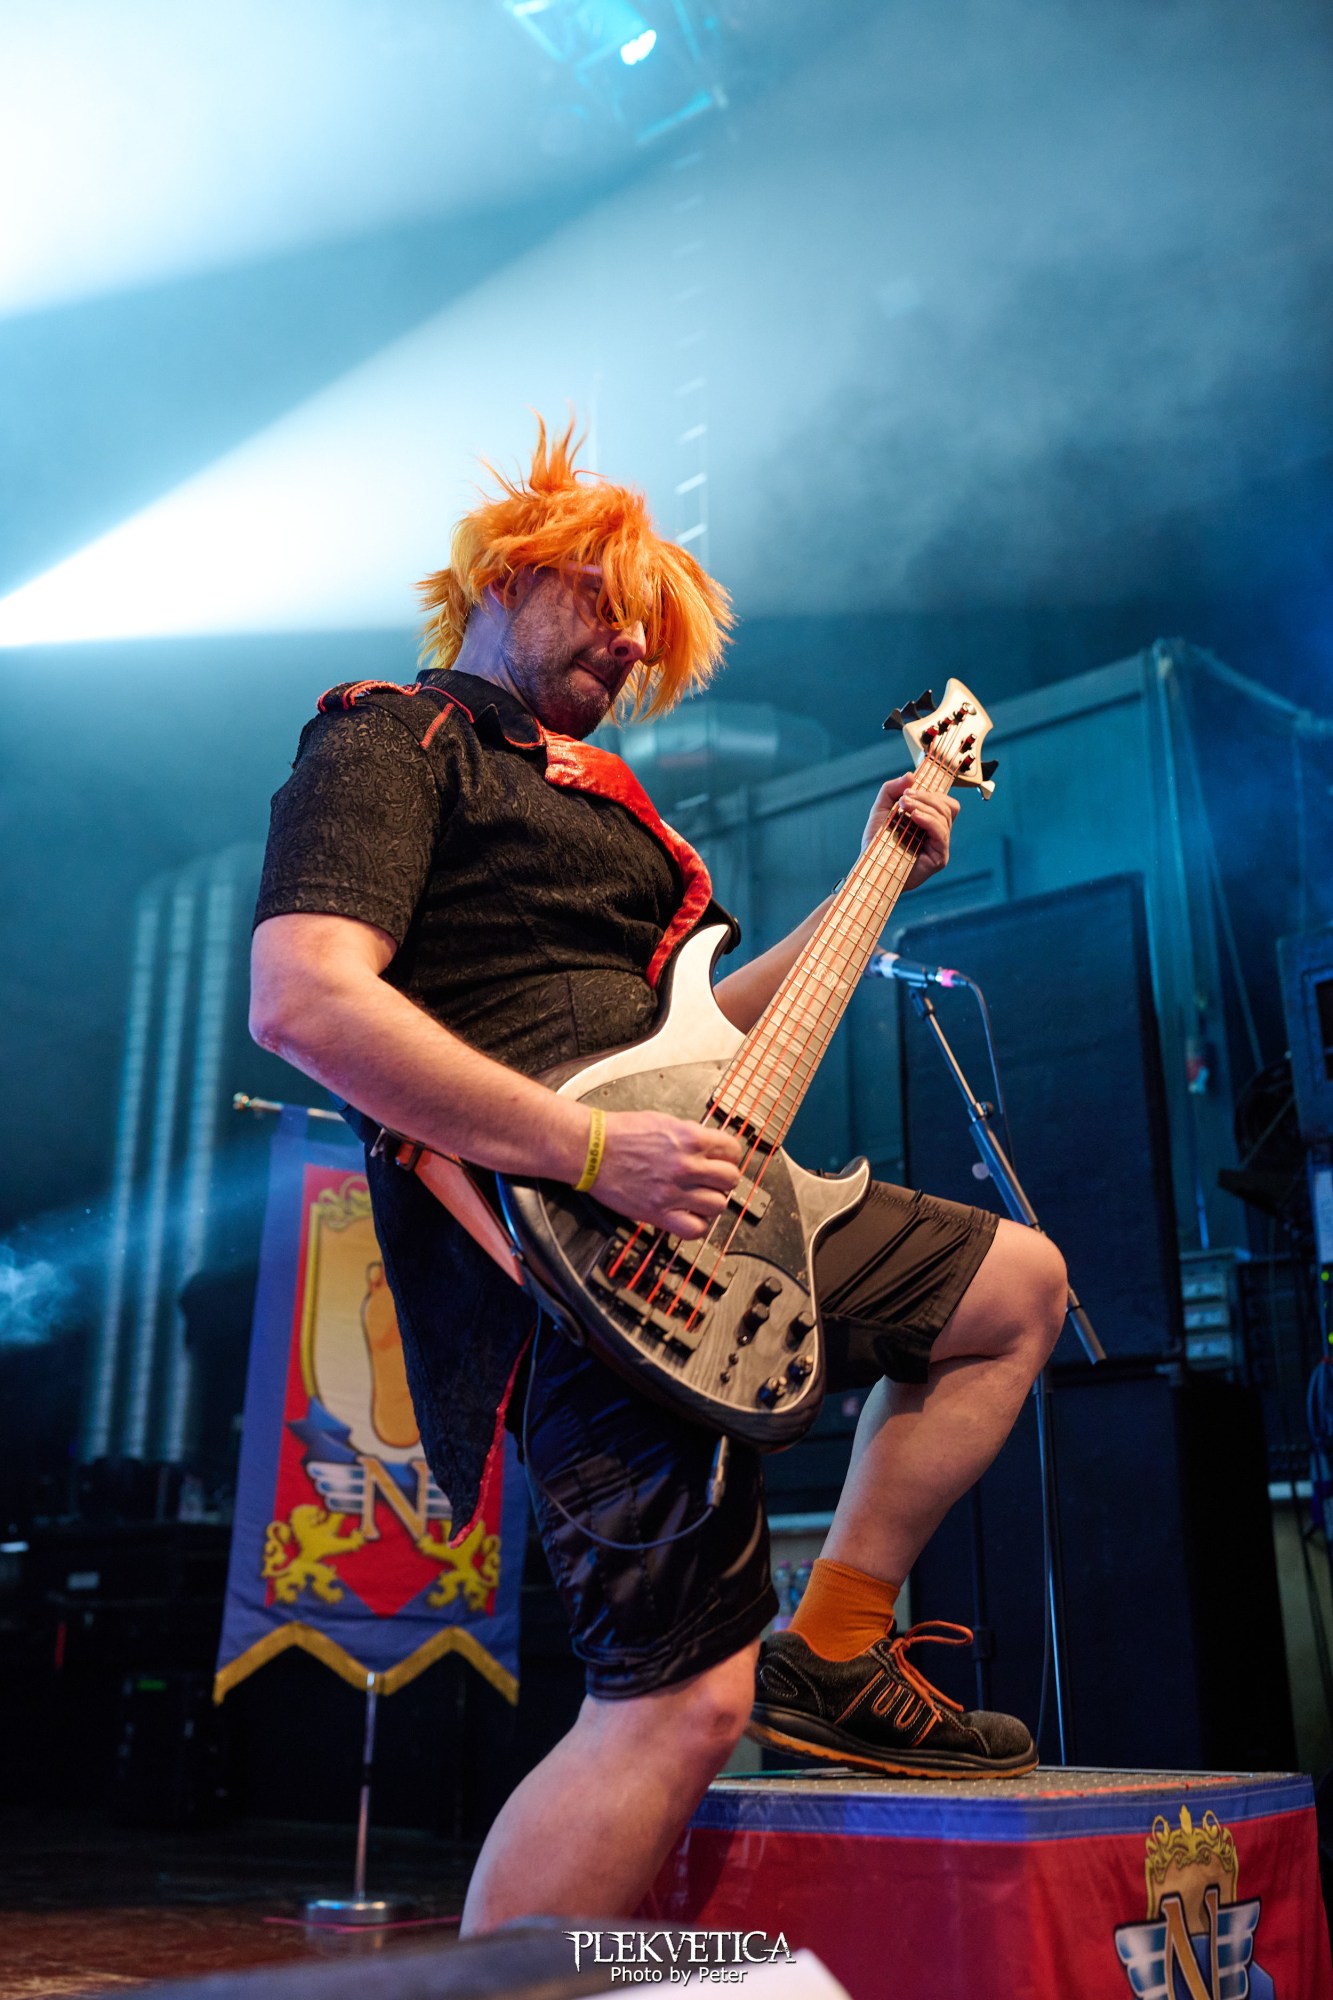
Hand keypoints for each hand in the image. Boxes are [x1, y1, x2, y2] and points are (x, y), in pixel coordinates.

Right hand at [591, 1110, 741, 1238]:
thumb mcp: (663, 1121)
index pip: (733, 1150)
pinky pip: (695, 1229)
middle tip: (714, 1179)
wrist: (590, 1149)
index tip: (725, 1159)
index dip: (730, 1155)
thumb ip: (690, 1135)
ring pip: (718, 1205)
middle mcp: (686, 1166)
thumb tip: (710, 1145)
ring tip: (701, 1197)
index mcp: (689, 1139)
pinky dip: (697, 1224)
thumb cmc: (619, 1133)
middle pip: (731, 1179)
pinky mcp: (659, 1213)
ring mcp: (674, 1192)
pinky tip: (690, 1215)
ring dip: (712, 1201)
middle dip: (724, 1178)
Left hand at [859, 773, 958, 890]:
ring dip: (924, 806)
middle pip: (947, 805)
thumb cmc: (877, 843)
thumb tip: (910, 775)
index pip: (943, 801)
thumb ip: (892, 790)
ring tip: (905, 806)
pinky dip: (928, 820)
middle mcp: (937, 832)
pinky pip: (941, 833)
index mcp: (928, 821)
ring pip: (944, 816)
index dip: (931, 791)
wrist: (870, 866)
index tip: (910, 788)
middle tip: (904, 798)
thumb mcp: (881, 809)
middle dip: (926, 796)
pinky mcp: (939, 857)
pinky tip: (914, 816)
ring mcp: (940, 845)